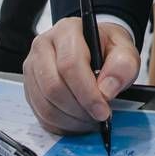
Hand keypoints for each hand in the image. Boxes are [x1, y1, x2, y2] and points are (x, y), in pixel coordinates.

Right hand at [23, 17, 140, 133]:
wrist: (94, 48)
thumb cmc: (107, 49)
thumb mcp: (125, 51)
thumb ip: (123, 66)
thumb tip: (106, 89)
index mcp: (67, 30)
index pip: (70, 65)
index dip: (87, 93)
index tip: (103, 111)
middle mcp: (44, 46)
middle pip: (53, 87)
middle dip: (78, 110)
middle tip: (97, 118)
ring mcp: (32, 67)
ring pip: (45, 104)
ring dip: (70, 120)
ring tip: (89, 119)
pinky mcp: (30, 87)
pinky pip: (40, 114)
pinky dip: (60, 124)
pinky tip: (76, 121)